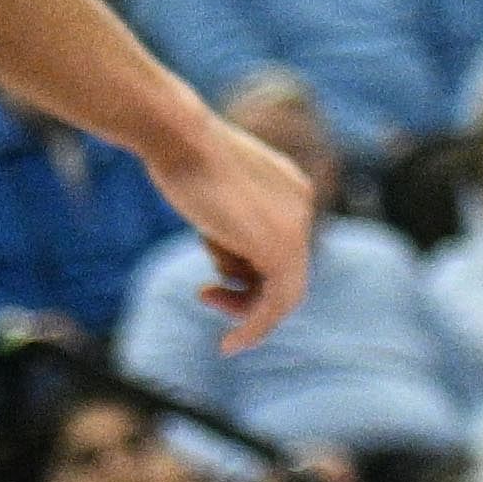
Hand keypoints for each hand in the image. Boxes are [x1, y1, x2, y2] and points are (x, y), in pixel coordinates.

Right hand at [145, 104, 319, 355]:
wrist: (181, 137)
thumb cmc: (184, 159)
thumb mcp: (216, 196)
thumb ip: (232, 227)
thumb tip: (234, 267)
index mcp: (290, 190)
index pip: (281, 250)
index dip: (248, 277)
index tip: (213, 286)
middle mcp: (301, 206)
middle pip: (286, 274)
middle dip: (248, 297)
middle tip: (207, 295)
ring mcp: (296, 225)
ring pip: (283, 293)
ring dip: (242, 308)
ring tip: (206, 293)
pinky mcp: (281, 244)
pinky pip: (276, 302)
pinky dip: (255, 327)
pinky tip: (230, 344)